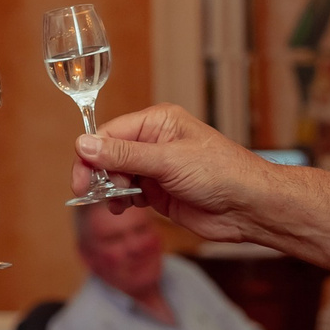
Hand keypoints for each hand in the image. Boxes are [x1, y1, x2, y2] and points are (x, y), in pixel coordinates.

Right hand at [72, 105, 282, 242]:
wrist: (248, 206)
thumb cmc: (220, 173)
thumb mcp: (168, 161)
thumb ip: (124, 155)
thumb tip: (85, 145)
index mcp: (158, 122)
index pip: (110, 132)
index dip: (91, 153)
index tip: (81, 177)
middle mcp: (154, 142)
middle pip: (109, 154)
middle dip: (98, 173)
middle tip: (90, 193)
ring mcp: (156, 168)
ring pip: (116, 174)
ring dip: (109, 188)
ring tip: (115, 202)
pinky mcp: (159, 192)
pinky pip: (128, 192)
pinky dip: (121, 200)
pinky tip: (124, 207)